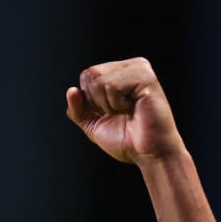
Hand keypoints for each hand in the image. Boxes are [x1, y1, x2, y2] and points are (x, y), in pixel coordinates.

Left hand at [66, 57, 184, 164]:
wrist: (148, 154)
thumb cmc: (127, 140)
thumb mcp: (93, 125)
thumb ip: (78, 109)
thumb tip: (71, 91)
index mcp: (120, 73)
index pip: (86, 75)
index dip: (90, 100)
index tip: (111, 113)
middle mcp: (131, 67)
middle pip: (90, 74)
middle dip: (97, 101)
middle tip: (119, 113)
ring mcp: (140, 69)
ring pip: (99, 79)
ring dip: (108, 104)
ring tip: (128, 111)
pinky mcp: (146, 77)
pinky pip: (112, 86)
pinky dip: (117, 103)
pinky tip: (134, 108)